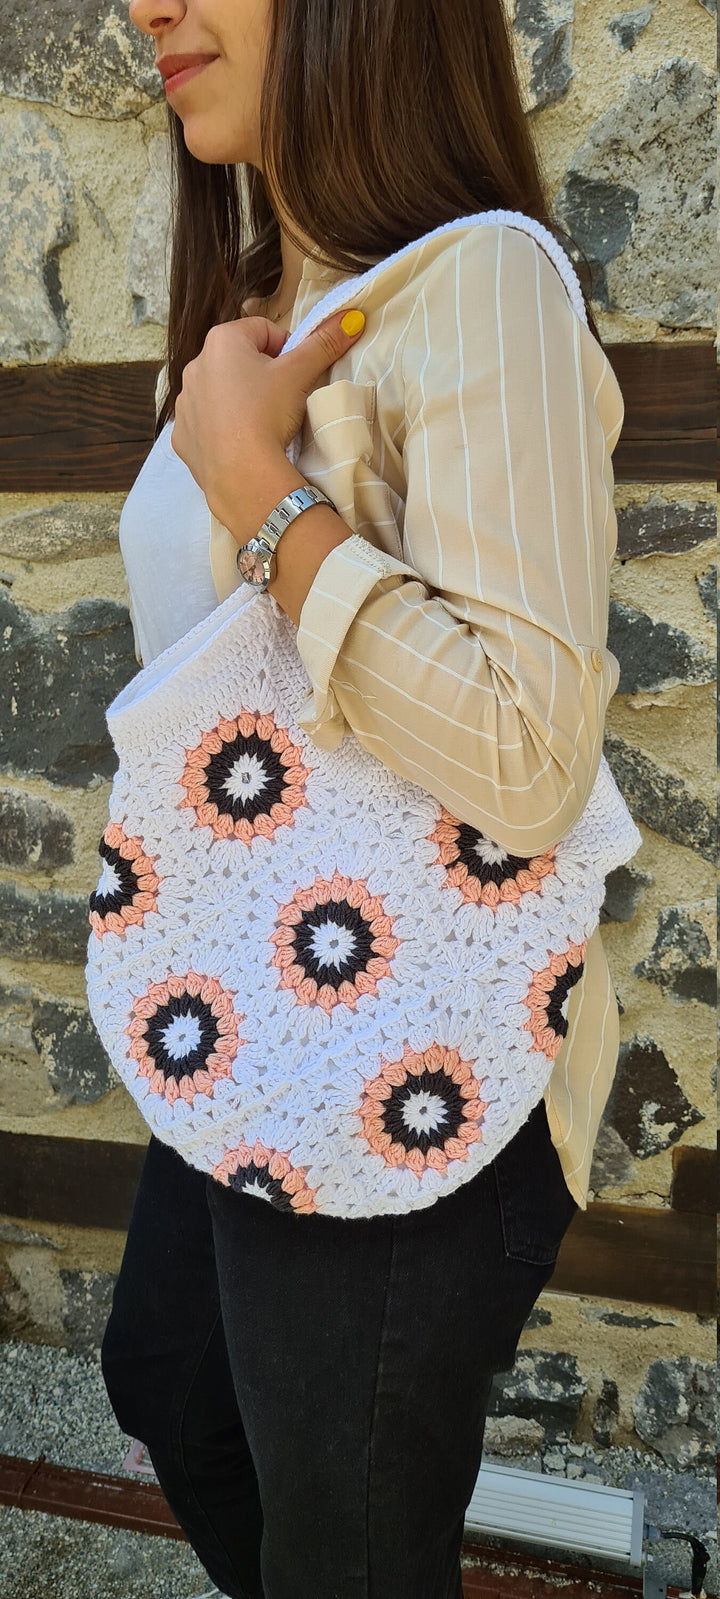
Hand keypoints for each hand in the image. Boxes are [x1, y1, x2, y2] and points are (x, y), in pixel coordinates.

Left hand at [169, 307, 365, 526]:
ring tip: (261, 423)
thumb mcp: (300, 373)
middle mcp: (196, 365)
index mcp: (222, 341)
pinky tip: (240, 442)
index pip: (264, 330)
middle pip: (240, 359)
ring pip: (221, 391)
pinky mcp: (183, 435)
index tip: (296, 374)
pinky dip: (223, 428)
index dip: (287, 349)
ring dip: (241, 399)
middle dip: (263, 374)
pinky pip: (206, 422)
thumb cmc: (267, 413)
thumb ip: (325, 343)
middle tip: (282, 400)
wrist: (241, 474)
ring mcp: (185, 402)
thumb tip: (351, 319)